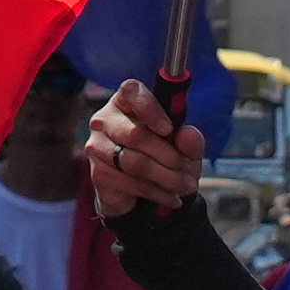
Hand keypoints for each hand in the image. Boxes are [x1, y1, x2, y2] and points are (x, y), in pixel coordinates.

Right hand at [83, 82, 203, 216]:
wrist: (144, 195)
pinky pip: (130, 182)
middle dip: (170, 156)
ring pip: (134, 162)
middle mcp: (106, 119)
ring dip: (167, 178)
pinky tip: (170, 197)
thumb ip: (191, 140)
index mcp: (127, 102)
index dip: (150, 109)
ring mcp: (97, 146)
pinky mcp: (98, 172)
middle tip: (190, 172)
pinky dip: (157, 192)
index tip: (169, 129)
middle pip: (135, 134)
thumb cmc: (164, 158)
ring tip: (185, 187)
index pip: (131, 92)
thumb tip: (188, 134)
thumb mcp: (185, 149)